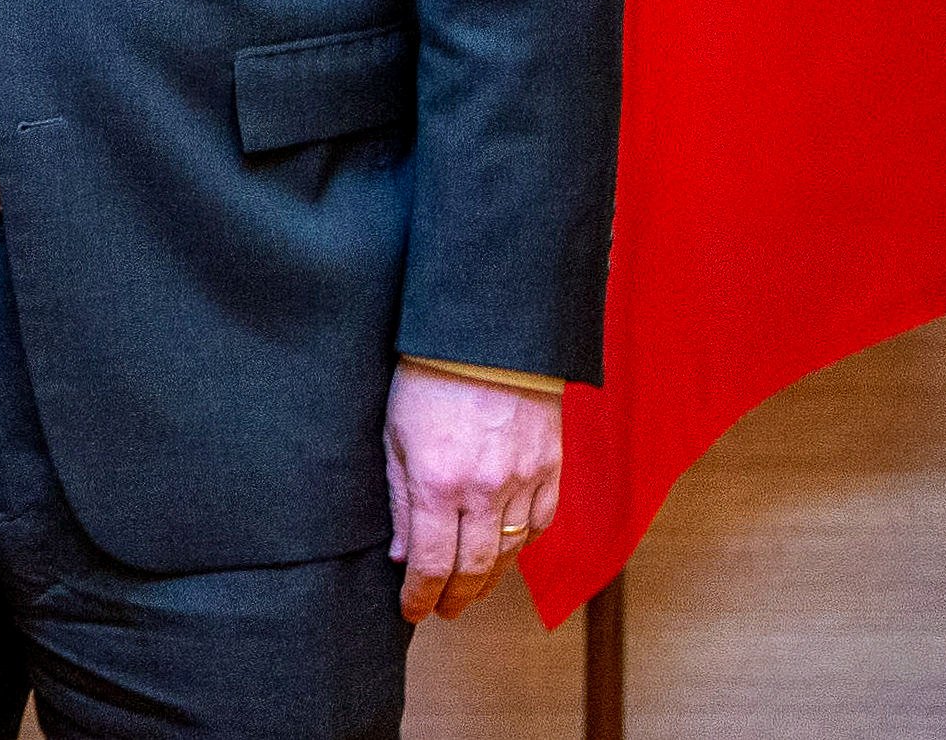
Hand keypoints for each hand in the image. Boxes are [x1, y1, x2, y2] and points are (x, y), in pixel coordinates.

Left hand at [384, 360, 560, 621]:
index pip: (430, 564)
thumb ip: (400, 500)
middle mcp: (483, 489)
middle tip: (443, 611)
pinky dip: (524, 543)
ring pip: (511, 552)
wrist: (485, 334)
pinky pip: (542, 522)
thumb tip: (402, 555)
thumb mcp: (394, 435)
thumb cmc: (427, 377)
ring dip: (491, 580)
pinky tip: (508, 551)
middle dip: (456, 598)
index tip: (411, 610)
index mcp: (437, 482)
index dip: (420, 596)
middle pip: (474, 569)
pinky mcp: (550, 466)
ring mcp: (523, 479)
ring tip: (471, 591)